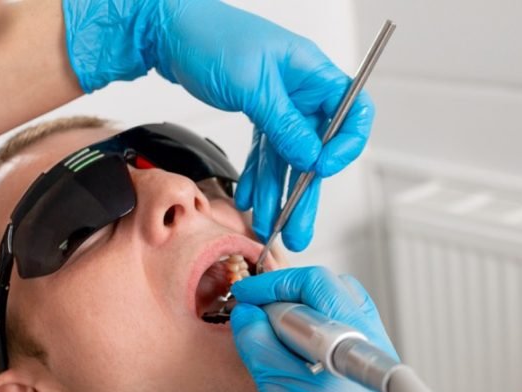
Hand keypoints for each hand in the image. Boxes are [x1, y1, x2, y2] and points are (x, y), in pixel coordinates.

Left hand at [62, 0, 373, 250]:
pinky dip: (258, 180)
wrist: (169, 32)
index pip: (352, 113)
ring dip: (278, 196)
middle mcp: (302, 93)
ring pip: (287, 161)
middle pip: (317, 150)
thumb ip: (285, 125)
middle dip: (305, 194)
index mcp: (312, 74)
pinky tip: (251, 201)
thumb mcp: (253, 85)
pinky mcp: (260, 117)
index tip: (323, 170)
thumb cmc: (211, 36)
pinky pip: (265, 156)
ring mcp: (281, 107)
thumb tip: (311, 158)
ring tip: (269, 226)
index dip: (345, 146)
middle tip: (298, 230)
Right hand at [230, 267, 419, 391]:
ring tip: (270, 337)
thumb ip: (262, 347)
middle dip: (292, 297)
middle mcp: (375, 347)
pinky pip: (339, 346)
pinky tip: (288, 359)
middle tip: (259, 313)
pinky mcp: (364, 387)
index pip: (319, 285)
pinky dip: (311, 343)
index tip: (247, 297)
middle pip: (334, 295)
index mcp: (359, 342)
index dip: (276, 285)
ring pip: (337, 320)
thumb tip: (249, 316)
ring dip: (301, 321)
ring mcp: (372, 368)